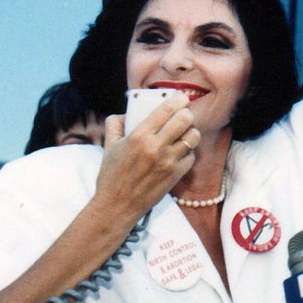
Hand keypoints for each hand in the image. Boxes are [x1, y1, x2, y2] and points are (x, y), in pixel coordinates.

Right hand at [95, 97, 197, 215]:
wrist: (117, 205)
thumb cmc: (112, 175)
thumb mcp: (109, 147)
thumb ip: (115, 125)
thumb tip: (125, 113)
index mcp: (139, 136)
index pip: (166, 110)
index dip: (178, 100)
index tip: (181, 97)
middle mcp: (156, 147)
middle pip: (185, 119)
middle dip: (187, 114)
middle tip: (184, 115)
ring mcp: (168, 161)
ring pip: (193, 136)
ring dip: (191, 132)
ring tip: (184, 133)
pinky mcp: (175, 174)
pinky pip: (191, 156)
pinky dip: (188, 152)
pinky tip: (180, 152)